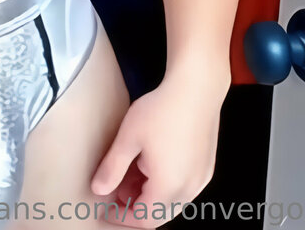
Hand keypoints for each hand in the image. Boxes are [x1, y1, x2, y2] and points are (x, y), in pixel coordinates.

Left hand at [89, 71, 226, 226]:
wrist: (197, 88)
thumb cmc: (163, 109)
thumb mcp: (128, 138)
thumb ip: (112, 168)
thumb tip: (99, 189)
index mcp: (168, 187)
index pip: (143, 219)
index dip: (122, 218)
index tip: (106, 211)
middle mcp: (188, 189)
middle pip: (159, 213)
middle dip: (135, 207)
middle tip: (115, 191)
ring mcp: (200, 178)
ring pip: (172, 200)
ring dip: (150, 194)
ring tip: (130, 172)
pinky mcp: (206, 166)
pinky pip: (184, 187)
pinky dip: (165, 184)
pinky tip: (151, 162)